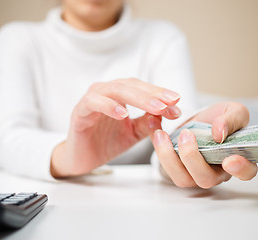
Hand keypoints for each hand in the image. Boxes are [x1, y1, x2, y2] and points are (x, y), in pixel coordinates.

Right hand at [50, 78, 180, 176]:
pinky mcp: (79, 112)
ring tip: (155, 108)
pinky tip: (123, 114)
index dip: (159, 92)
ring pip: (114, 90)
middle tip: (170, 102)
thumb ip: (149, 121)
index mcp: (118, 94)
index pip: (141, 87)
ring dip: (136, 97)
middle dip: (152, 93)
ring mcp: (91, 100)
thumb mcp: (134, 132)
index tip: (177, 102)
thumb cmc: (106, 142)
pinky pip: (93, 103)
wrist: (83, 159)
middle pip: (130, 85)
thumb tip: (170, 112)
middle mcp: (105, 92)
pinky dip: (108, 106)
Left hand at [150, 102, 257, 187]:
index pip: (245, 172)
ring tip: (162, 134)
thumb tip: (219, 133)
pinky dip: (156, 147)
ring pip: (182, 179)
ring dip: (169, 157)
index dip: (239, 169)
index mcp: (237, 159)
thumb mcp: (233, 111)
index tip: (229, 159)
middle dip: (193, 158)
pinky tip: (153, 127)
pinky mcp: (177, 169)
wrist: (201, 119)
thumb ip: (232, 120)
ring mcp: (195, 174)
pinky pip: (164, 166)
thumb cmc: (221, 119)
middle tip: (186, 135)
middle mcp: (216, 172)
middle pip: (206, 179)